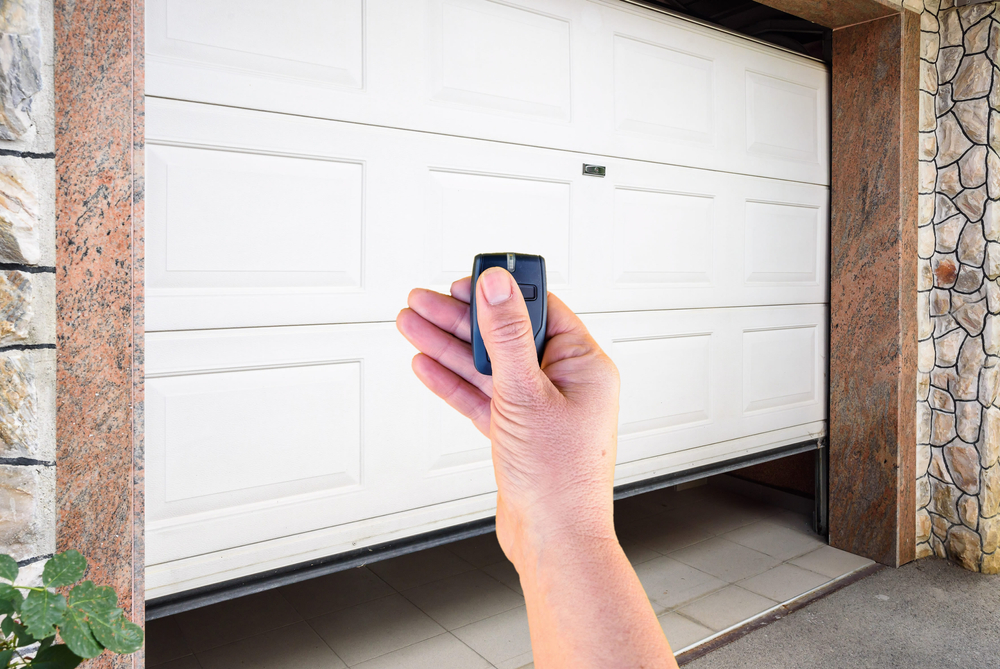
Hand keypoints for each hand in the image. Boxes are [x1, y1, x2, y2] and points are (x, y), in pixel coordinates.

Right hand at [396, 268, 620, 567]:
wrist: (552, 541)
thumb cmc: (560, 478)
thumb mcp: (526, 394)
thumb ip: (507, 336)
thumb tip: (496, 285)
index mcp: (583, 365)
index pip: (540, 311)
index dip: (501, 293)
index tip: (467, 281)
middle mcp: (563, 383)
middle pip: (506, 337)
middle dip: (461, 320)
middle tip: (423, 302)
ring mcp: (538, 408)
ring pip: (488, 367)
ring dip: (449, 347)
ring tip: (412, 324)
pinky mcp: (516, 432)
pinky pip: (481, 397)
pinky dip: (453, 382)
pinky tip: (428, 365)